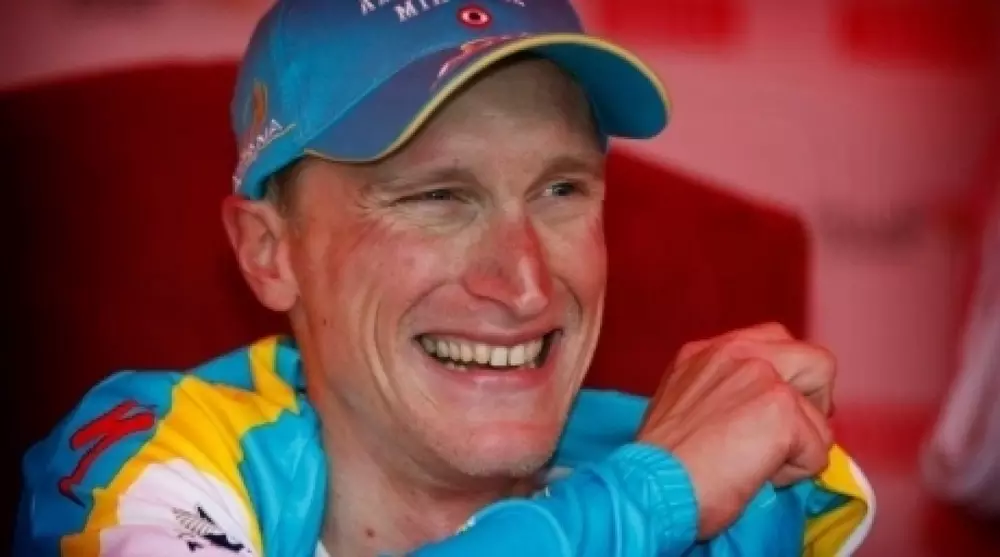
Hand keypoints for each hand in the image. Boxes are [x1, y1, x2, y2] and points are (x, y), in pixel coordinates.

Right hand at [636, 323, 836, 538]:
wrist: (652, 485)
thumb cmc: (659, 462)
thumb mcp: (681, 404)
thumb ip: (721, 392)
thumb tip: (758, 414)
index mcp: (708, 350)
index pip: (774, 343)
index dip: (787, 381)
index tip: (771, 415)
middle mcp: (738, 351)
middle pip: (815, 360)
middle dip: (814, 402)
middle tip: (790, 436)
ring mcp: (763, 376)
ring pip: (821, 412)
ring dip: (799, 445)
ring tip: (760, 464)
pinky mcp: (781, 409)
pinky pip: (818, 450)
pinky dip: (794, 474)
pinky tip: (756, 477)